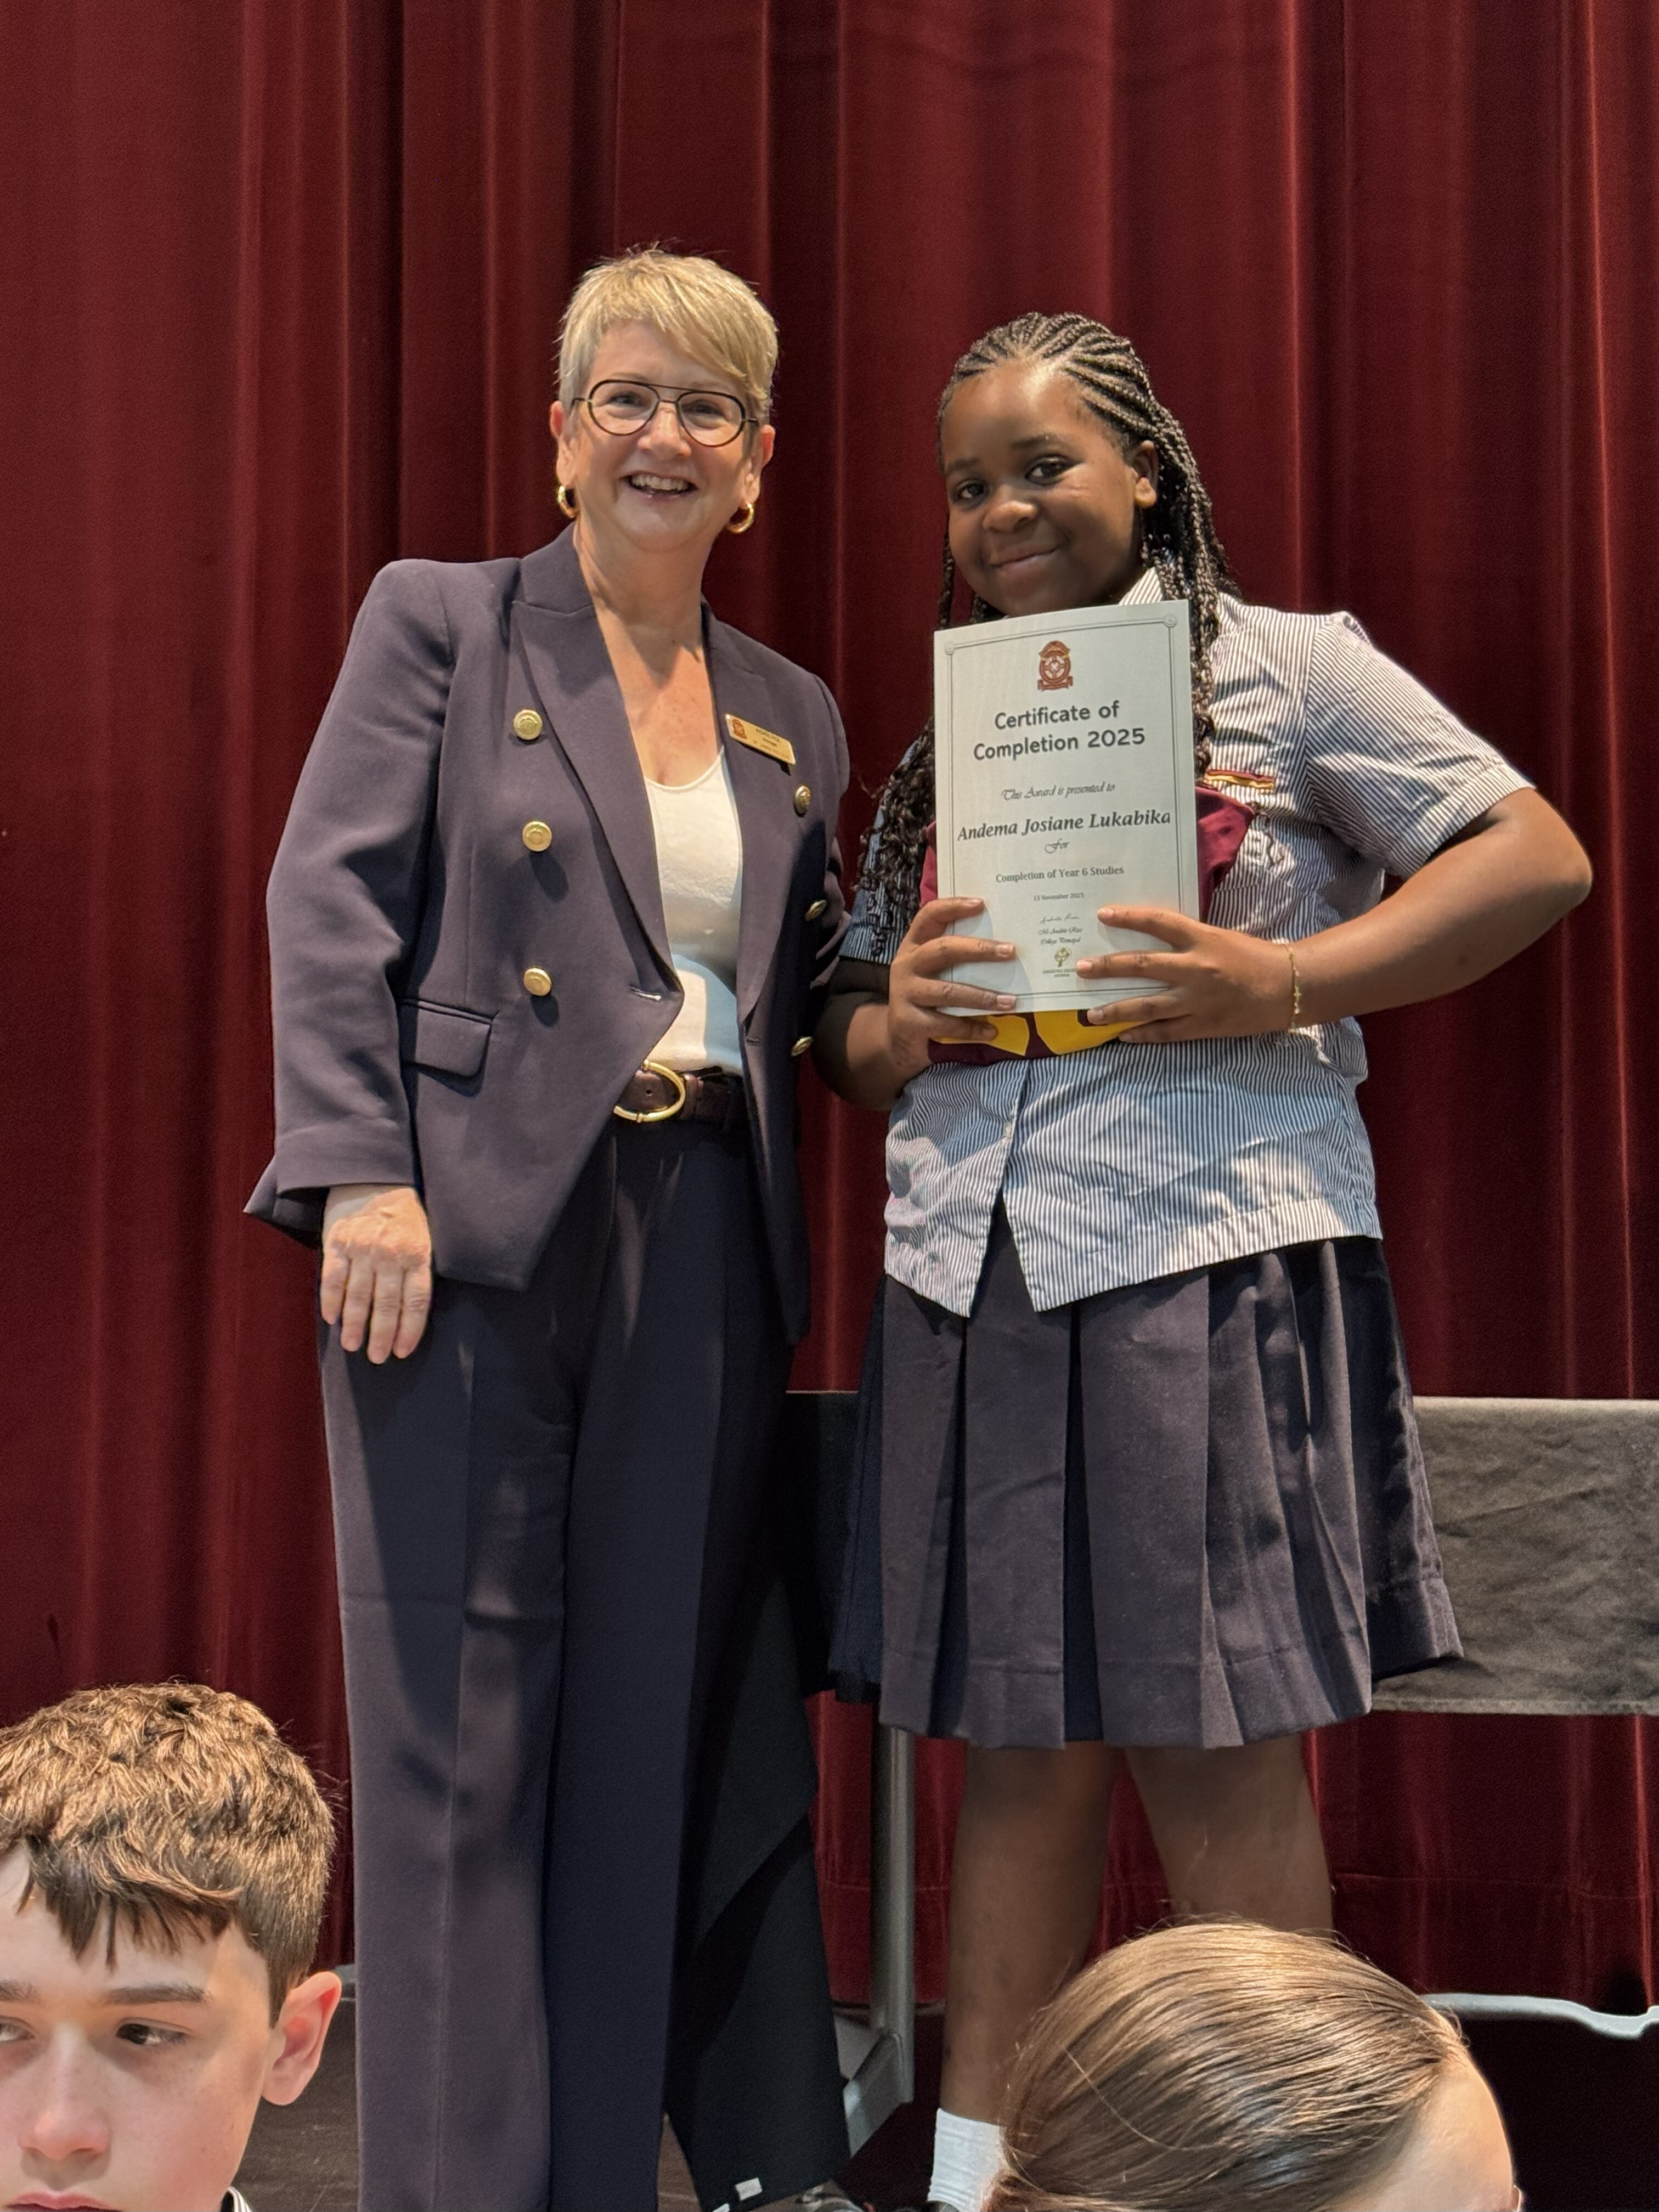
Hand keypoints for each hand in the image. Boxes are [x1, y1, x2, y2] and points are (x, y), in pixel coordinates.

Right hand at [320, 1183, 433, 1361]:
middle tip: (376, 1358)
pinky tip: (332, 1319)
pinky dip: (331, 1300)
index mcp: (417, 1252)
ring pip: (358, 1294)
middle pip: (386, 1303)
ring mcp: (362, 1246)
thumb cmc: (406, 1220)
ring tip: (351, 1346)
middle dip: (381, 1335)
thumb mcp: (426, 1240)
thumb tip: (412, 1318)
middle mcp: (389, 1251)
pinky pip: (333, 1277)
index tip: (401, 1352)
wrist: (378, 1182)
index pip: (415, 1300)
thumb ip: (419, 1273)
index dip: (409, 1329)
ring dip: (354, 1324)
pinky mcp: (339, 1241)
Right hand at [884, 898, 1017, 1079]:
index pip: (929, 916)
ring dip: (982, 997)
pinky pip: (945, 1023)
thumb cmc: (927, 998)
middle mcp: (906, 965)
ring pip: (948, 991)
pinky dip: (971, 1028)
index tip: (981, 903)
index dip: (953, 907)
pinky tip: (991, 1030)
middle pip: (943, 950)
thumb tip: (1004, 948)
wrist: (897, 1037)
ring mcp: (905, 993)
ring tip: (1010, 1001)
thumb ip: (957, 959)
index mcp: (914, 946)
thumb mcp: (934, 972)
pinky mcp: (907, 1021)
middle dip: (979, 950)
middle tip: (1010, 952)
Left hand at [1076, 906, 1296, 1041]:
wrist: (1288, 988)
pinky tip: (1122, 1036)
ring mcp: (1198, 1000)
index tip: (1102, 914)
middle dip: (1108, 968)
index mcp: (1203, 939)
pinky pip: (1165, 1033)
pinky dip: (1142, 1034)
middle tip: (1081, 968)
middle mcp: (1196, 968)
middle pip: (1143, 966)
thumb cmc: (1255, 958)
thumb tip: (1152, 940)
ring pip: (1147, 1006)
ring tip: (1090, 1014)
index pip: (1159, 922)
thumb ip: (1188, 940)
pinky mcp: (1203, 1026)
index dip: (1129, 917)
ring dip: (1115, 1009)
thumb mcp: (1220, 938)